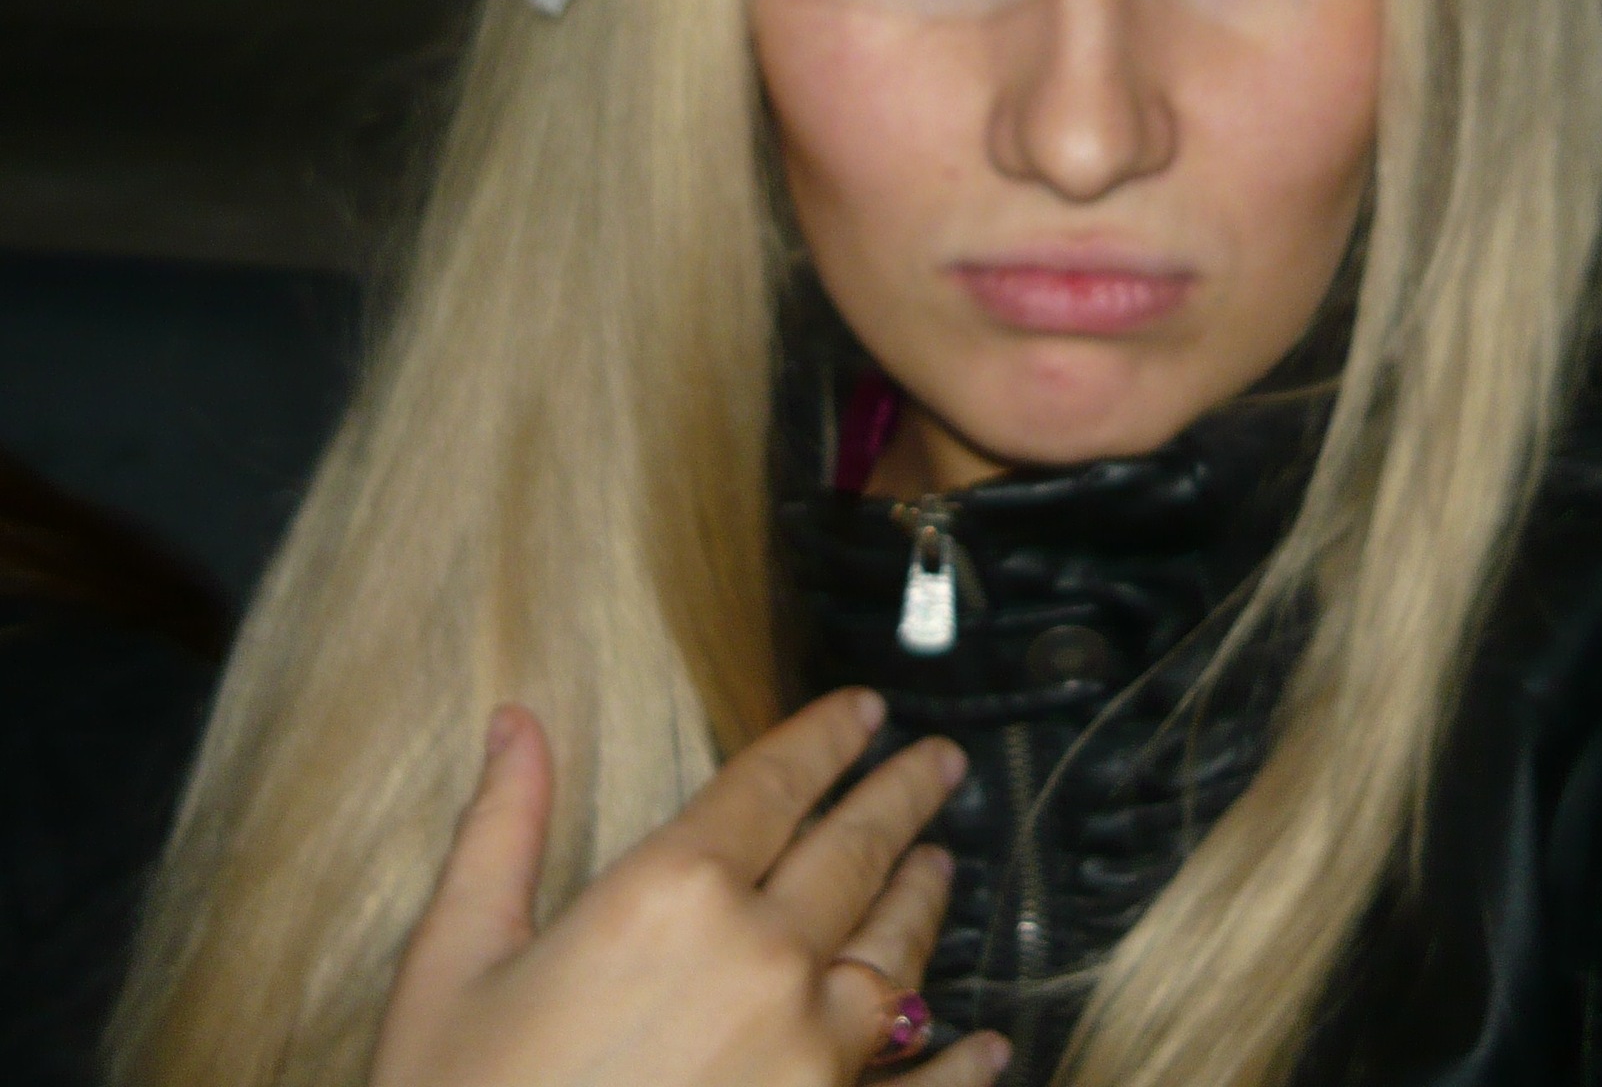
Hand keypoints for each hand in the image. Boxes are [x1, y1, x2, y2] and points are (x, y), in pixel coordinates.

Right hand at [370, 688, 1009, 1086]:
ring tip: (940, 866)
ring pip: (890, 955)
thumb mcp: (452, 967)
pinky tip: (988, 1046)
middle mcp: (761, 958)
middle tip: (941, 763)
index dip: (826, 738)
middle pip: (854, 853)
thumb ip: (501, 831)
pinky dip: (958, 1066)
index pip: (773, 784)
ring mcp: (808, 1054)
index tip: (866, 710)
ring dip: (922, 902)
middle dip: (900, 797)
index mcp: (671, 894)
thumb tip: (516, 722)